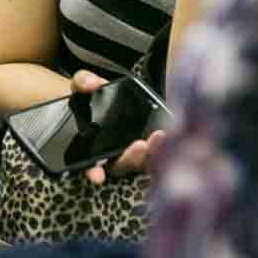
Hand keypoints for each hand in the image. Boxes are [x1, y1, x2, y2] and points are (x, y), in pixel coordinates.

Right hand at [69, 70, 165, 186]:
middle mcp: (114, 155)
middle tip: (140, 145)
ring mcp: (135, 153)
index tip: (96, 175)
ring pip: (144, 162)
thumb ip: (83, 82)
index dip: (93, 172)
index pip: (92, 166)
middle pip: (123, 165)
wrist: (114, 96)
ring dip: (153, 154)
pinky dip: (169, 146)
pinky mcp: (154, 147)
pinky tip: (175, 133)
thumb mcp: (84, 87)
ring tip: (160, 136)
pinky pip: (163, 153)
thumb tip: (90, 83)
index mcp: (94, 148)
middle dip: (132, 159)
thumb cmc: (95, 97)